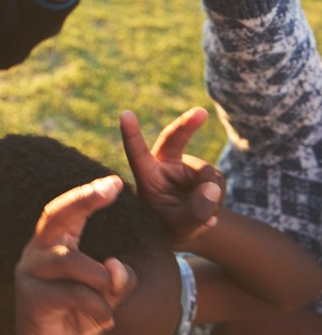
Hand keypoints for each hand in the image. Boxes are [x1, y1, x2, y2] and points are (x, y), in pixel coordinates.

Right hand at [16, 175, 136, 334]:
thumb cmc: (77, 318)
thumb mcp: (107, 295)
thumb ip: (117, 279)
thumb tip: (116, 265)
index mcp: (53, 246)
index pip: (66, 212)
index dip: (87, 195)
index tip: (115, 182)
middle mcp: (36, 252)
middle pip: (55, 214)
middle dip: (84, 198)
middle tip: (111, 186)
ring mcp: (29, 272)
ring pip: (73, 260)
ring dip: (101, 281)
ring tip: (107, 306)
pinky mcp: (31, 297)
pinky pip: (76, 293)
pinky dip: (100, 308)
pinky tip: (102, 321)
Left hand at [120, 108, 224, 244]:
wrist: (184, 228)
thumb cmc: (171, 227)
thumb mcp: (180, 226)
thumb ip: (195, 211)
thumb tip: (211, 187)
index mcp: (145, 175)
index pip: (136, 152)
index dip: (131, 134)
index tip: (125, 114)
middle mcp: (163, 164)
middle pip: (174, 139)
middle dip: (187, 125)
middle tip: (201, 113)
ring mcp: (184, 166)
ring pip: (207, 173)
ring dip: (211, 196)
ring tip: (202, 216)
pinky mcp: (202, 170)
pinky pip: (218, 181)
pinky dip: (218, 197)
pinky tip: (209, 210)